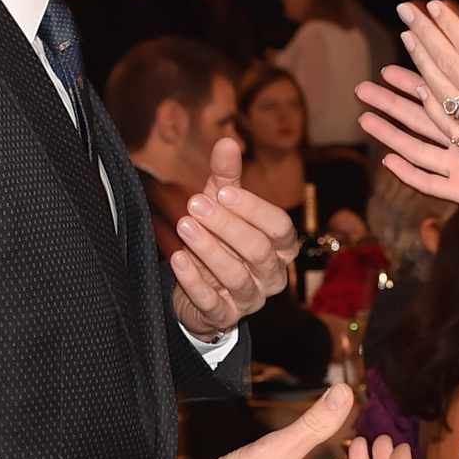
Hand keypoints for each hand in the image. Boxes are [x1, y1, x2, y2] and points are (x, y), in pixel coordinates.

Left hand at [170, 136, 297, 336]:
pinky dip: (193, 281)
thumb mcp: (222, 208)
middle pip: (258, 251)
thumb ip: (226, 178)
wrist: (201, 293)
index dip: (254, 210)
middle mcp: (272, 276)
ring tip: (184, 226)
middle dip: (226, 226)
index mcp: (281, 248)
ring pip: (236, 276)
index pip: (280, 228)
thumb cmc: (219, 242)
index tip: (224, 191)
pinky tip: (177, 260)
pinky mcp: (225, 317)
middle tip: (195, 204)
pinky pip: (212, 302)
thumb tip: (226, 141)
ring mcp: (250, 299)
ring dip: (208, 249)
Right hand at [356, 65, 458, 230]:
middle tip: (362, 87)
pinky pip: (433, 183)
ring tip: (364, 120)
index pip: (449, 84)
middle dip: (393, 100)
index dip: (424, 63)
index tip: (403, 41)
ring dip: (392, 134)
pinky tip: (389, 163)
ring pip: (419, 148)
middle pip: (423, 116)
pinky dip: (411, 175)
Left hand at [376, 1, 458, 274]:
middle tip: (405, 11)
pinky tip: (417, 92)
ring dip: (419, 64)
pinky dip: (427, 104)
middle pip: (448, 64)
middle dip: (425, 34)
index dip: (450, 25)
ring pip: (438, 91)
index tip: (432, 5)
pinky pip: (442, 125)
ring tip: (405, 40)